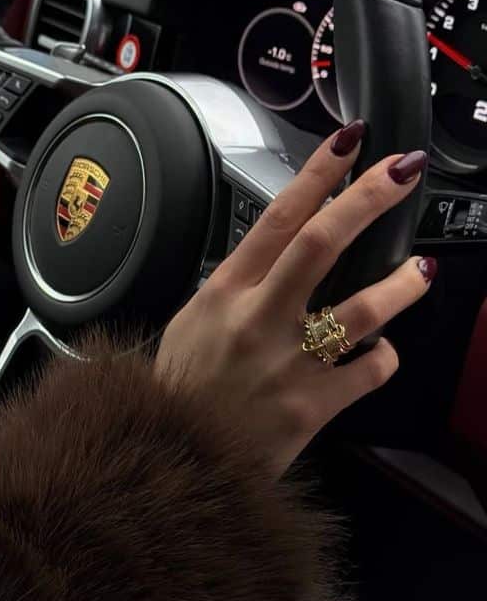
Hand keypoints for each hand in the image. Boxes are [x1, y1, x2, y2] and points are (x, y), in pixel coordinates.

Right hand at [156, 121, 434, 474]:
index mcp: (225, 293)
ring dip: (402, 284)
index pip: (277, 218)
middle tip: (402, 171)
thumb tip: (277, 257)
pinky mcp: (313, 406)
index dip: (317, 175)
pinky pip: (370, 371)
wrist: (177, 457)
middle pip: (321, 244)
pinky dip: (383, 356)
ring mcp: (288, 363)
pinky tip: (380, 350)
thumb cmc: (185, 386)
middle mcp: (259, 320)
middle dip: (367, 200)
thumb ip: (236, 287)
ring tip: (423, 269)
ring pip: (362, 310)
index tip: (348, 143)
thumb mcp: (193, 321)